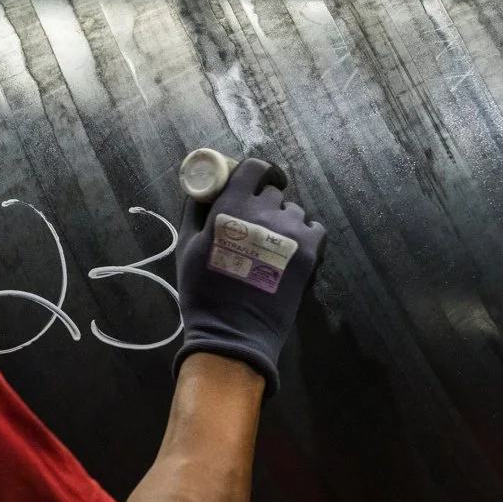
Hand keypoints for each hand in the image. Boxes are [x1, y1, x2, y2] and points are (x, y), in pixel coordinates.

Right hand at [172, 157, 324, 398]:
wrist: (234, 333)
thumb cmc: (204, 291)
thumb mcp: (187, 246)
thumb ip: (196, 210)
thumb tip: (203, 187)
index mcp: (232, 206)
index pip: (254, 168)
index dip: (256, 174)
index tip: (255, 184)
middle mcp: (265, 211)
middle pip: (273, 193)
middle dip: (265, 205)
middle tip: (256, 229)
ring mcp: (291, 231)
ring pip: (294, 212)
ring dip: (285, 224)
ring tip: (273, 249)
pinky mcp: (311, 251)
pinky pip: (315, 230)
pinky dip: (306, 238)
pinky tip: (292, 256)